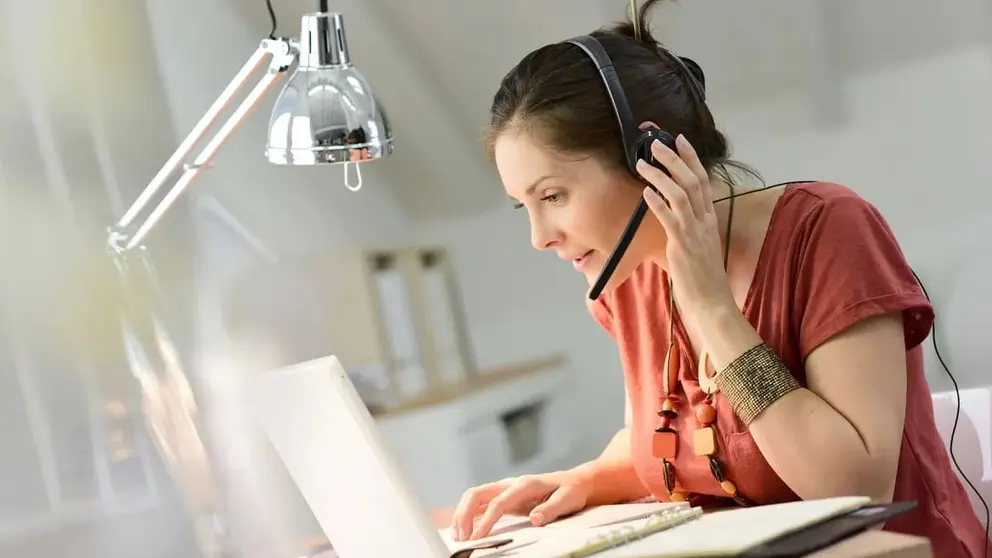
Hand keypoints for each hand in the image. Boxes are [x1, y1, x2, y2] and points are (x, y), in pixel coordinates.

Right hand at [449, 471, 591, 540]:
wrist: (573, 482)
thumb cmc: (570, 491)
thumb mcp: (567, 500)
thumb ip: (550, 509)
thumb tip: (535, 519)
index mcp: (524, 484)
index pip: (498, 503)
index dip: (485, 520)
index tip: (477, 537)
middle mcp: (510, 484)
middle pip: (477, 493)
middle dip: (463, 514)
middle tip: (461, 537)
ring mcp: (505, 489)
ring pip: (475, 496)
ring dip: (462, 513)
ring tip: (458, 535)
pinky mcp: (504, 497)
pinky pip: (480, 503)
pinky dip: (469, 514)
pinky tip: (464, 528)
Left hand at [636, 134, 736, 316]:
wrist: (712, 301)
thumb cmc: (702, 277)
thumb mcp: (699, 245)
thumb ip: (689, 228)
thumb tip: (672, 215)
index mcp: (709, 219)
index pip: (702, 180)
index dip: (691, 158)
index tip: (680, 140)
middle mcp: (704, 221)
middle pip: (692, 180)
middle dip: (674, 158)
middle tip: (656, 142)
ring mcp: (694, 232)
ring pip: (680, 194)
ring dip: (660, 175)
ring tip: (643, 162)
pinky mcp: (682, 245)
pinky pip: (670, 218)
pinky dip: (657, 203)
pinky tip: (645, 192)